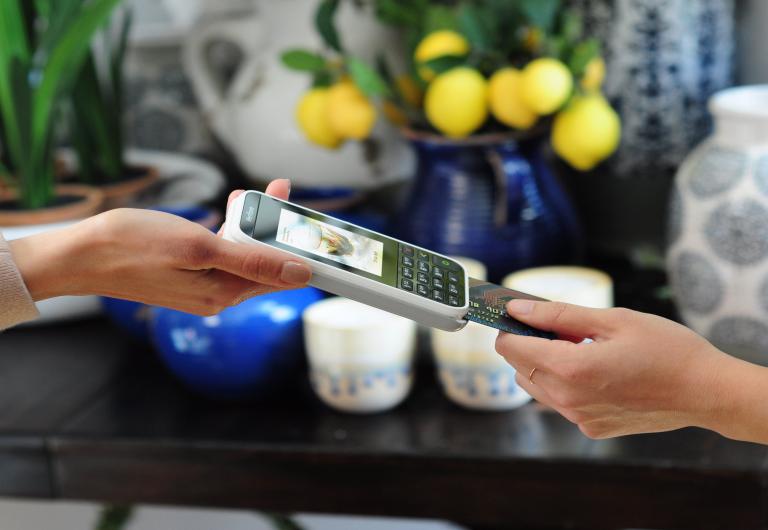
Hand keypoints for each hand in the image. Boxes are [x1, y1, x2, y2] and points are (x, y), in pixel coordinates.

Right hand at [10, 179, 312, 314]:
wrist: (83, 253)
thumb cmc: (134, 246)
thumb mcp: (199, 248)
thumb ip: (253, 261)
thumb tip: (300, 273)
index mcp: (225, 293)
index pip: (282, 274)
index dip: (298, 245)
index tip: (308, 218)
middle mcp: (219, 295)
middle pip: (265, 260)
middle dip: (274, 225)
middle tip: (277, 190)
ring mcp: (204, 285)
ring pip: (244, 252)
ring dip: (251, 222)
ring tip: (248, 194)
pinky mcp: (190, 273)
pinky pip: (223, 252)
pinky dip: (230, 229)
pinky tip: (229, 208)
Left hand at [495, 300, 762, 439]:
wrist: (706, 391)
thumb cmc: (667, 349)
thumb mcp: (613, 319)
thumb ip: (558, 315)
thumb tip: (518, 309)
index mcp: (572, 369)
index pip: (511, 348)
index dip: (510, 328)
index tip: (519, 314)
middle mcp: (568, 400)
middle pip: (519, 368)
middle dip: (528, 344)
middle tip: (558, 326)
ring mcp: (579, 418)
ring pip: (536, 387)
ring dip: (544, 365)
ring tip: (579, 347)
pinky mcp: (592, 428)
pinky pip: (560, 402)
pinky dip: (564, 383)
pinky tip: (595, 369)